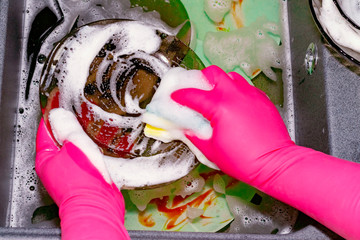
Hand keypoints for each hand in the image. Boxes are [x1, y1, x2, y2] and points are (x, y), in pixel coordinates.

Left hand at [36, 117, 129, 239]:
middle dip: (70, 129)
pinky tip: (100, 149)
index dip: (53, 116)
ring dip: (82, 141)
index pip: (45, 130)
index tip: (60, 104)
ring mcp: (69, 175)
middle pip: (60, 141)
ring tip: (92, 130)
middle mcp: (55, 168)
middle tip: (79, 116)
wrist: (99, 204)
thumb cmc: (84, 179)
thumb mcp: (74, 144)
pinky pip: (85, 160)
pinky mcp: (84, 180)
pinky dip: (91, 152)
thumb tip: (59, 114)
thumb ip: (67, 127)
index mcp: (46, 159)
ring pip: (74, 151)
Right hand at [171, 65, 293, 184]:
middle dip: (201, 77)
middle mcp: (235, 95)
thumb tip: (188, 129)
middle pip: (213, 72)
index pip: (192, 95)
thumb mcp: (211, 151)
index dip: (180, 95)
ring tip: (217, 95)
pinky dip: (236, 90)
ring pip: (231, 76)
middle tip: (197, 89)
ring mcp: (250, 95)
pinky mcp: (262, 99)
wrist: (274, 164)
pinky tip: (235, 104)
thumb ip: (195, 136)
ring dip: (220, 82)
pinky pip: (246, 87)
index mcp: (219, 107)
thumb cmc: (244, 160)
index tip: (175, 97)